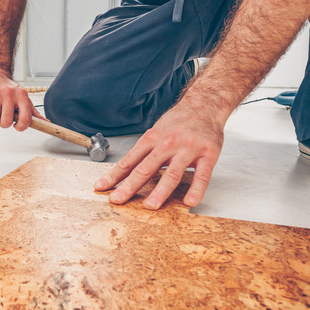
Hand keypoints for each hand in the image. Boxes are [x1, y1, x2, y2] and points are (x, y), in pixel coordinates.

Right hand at [0, 72, 44, 130]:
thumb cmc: (11, 89)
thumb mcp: (24, 98)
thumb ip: (33, 112)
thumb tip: (46, 122)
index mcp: (22, 95)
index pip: (25, 119)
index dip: (20, 127)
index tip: (16, 126)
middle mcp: (9, 93)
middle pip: (5, 123)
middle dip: (4, 123)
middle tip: (3, 115)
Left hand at [94, 105, 223, 208]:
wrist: (205, 104)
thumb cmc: (178, 121)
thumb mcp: (156, 131)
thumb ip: (144, 151)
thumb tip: (125, 170)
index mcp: (152, 138)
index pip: (129, 161)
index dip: (114, 175)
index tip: (101, 187)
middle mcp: (167, 143)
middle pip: (146, 168)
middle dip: (130, 186)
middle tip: (118, 199)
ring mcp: (188, 149)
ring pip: (172, 174)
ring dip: (160, 191)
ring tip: (150, 205)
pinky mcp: (208, 154)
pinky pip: (202, 175)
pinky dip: (196, 190)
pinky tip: (189, 202)